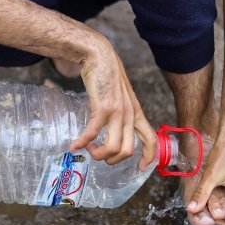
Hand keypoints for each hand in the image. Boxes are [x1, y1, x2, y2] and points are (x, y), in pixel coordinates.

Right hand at [68, 36, 157, 168]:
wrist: (99, 56)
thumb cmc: (107, 75)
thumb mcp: (121, 96)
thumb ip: (120, 111)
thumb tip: (111, 128)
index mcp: (136, 113)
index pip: (151, 139)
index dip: (148, 157)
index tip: (140, 168)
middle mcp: (129, 115)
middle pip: (128, 150)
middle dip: (112, 160)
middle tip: (99, 155)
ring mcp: (117, 112)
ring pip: (113, 147)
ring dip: (98, 154)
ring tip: (87, 150)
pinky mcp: (102, 108)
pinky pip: (93, 133)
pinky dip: (82, 143)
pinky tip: (74, 145)